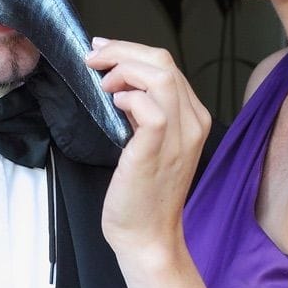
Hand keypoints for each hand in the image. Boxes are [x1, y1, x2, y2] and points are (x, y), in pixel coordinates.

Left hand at [85, 39, 209, 264]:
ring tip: (103, 84)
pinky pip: (149, 108)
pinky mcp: (156, 151)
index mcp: (194, 118)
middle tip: (93, 60)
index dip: (130, 51)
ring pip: (159, 76)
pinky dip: (127, 97)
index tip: (102, 52)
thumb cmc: (142, 194)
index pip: (167, 65)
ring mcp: (178, 137)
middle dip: (122, 51)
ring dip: (123, 69)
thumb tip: (120, 80)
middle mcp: (193, 123)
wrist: (147, 236)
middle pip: (163, 61)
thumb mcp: (149, 142)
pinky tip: (113, 105)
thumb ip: (143, 111)